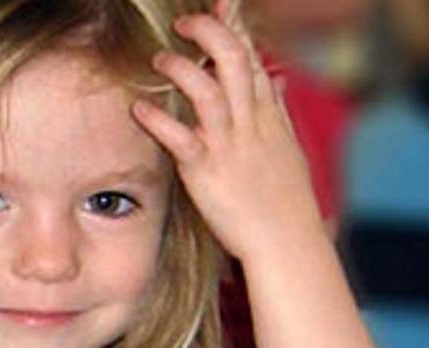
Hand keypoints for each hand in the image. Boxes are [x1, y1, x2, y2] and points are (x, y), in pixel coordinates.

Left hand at [131, 0, 325, 264]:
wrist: (288, 243)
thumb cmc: (286, 201)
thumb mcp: (288, 148)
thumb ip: (277, 110)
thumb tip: (276, 78)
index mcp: (267, 116)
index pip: (251, 57)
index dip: (235, 26)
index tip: (222, 3)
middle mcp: (250, 123)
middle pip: (232, 60)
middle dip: (209, 32)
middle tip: (184, 23)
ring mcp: (229, 146)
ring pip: (207, 90)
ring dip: (180, 69)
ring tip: (158, 61)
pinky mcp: (208, 171)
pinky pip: (181, 137)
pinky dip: (158, 119)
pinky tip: (139, 108)